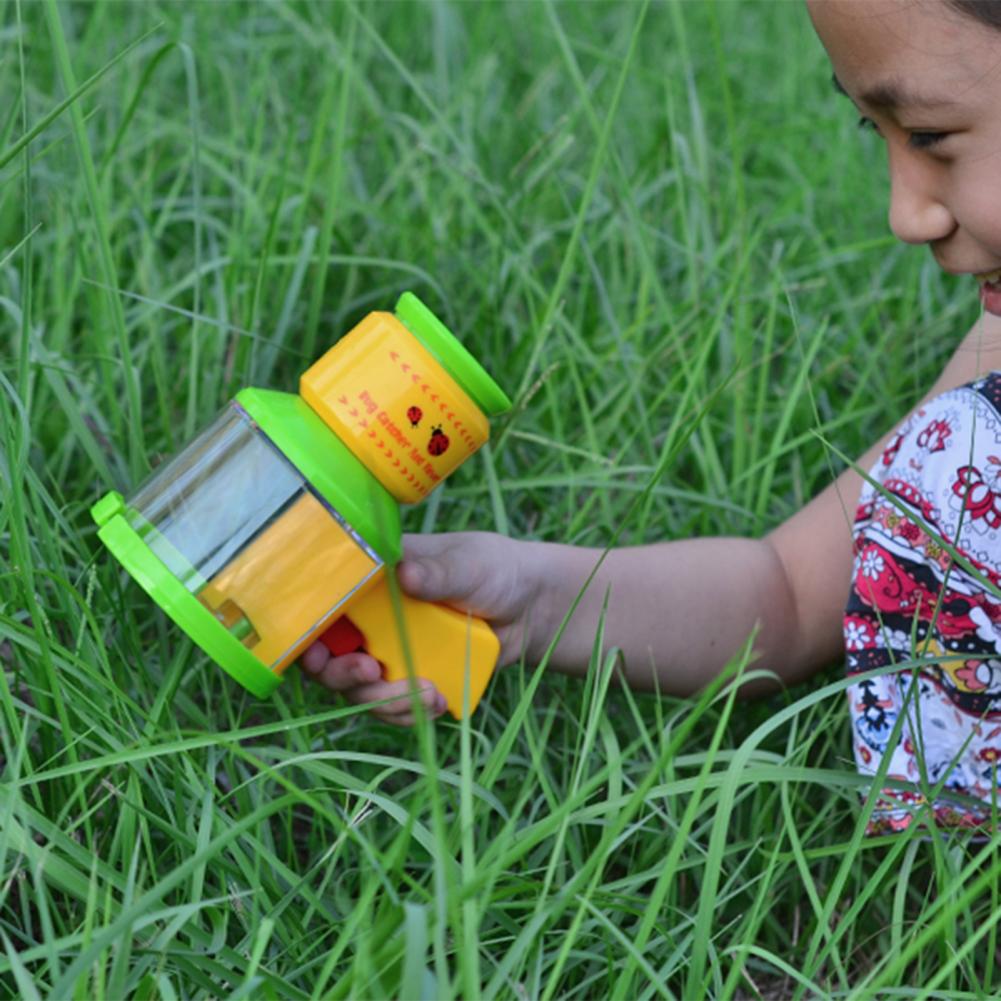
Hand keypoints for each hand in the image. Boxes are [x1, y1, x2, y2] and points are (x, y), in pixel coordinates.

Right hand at [299, 532, 539, 724]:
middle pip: (329, 658)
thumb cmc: (494, 569)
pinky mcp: (412, 679)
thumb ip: (437, 572)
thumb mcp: (468, 564)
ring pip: (360, 689)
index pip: (321, 605)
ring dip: (384, 700)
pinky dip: (409, 713)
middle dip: (343, 675)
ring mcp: (390, 651)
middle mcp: (372, 617)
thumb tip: (405, 574)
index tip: (320, 652)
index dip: (307, 632)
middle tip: (372, 674)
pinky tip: (440, 704)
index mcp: (372, 579)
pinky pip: (392, 706)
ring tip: (429, 695)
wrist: (533, 606)